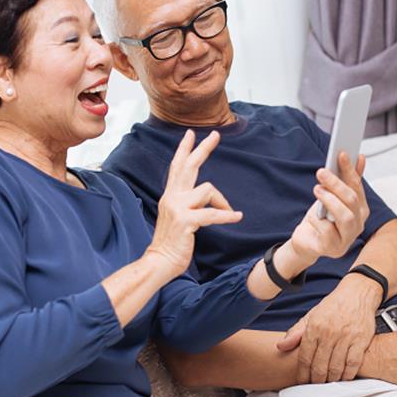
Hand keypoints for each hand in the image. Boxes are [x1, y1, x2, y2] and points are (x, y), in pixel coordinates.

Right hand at [146, 130, 242, 278]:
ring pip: (208, 189)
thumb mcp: (178, 218)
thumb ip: (187, 204)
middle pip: (189, 166)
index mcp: (171, 196)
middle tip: (215, 135)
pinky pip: (212, 214)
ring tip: (230, 213)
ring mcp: (177, 208)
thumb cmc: (171, 244)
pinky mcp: (185, 220)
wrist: (159, 262)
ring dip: (223, 202)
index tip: (191, 134)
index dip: (184, 150)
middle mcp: (172, 197)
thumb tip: (205, 197)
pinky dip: (227, 215)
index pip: (177, 167)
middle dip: (202, 149)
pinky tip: (237, 217)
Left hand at [275, 276, 380, 383]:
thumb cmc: (333, 306)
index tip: (302, 381)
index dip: (302, 373)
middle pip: (320, 365)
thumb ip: (295, 333)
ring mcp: (346, 337)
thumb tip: (280, 346)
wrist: (357, 294)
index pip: (305, 357)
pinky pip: (353, 364)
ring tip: (327, 384)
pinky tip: (343, 377)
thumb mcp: (311, 316)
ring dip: (331, 380)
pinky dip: (347, 375)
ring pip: (336, 367)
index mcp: (314, 327)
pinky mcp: (361, 340)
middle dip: (316, 380)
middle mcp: (329, 333)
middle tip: (314, 386)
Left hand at [288, 152, 368, 261]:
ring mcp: (347, 238)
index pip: (357, 187)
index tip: (341, 154)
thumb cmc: (321, 218)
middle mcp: (358, 224)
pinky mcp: (334, 248)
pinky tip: (313, 217)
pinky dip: (319, 221)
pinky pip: (327, 230)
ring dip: (330, 200)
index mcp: (361, 210)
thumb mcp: (332, 196)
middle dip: (336, 183)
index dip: (350, 170)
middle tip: (321, 171)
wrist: (306, 241)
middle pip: (352, 200)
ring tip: (317, 189)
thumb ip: (346, 180)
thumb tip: (358, 158)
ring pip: (345, 216)